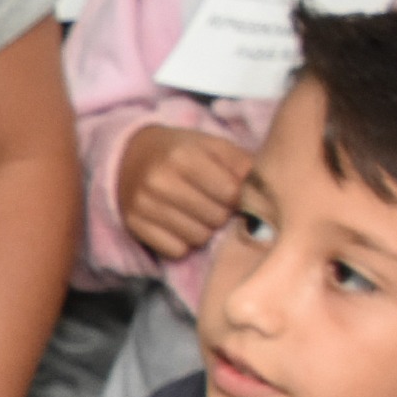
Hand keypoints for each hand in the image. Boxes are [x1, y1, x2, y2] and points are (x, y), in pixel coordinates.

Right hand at [117, 125, 254, 261]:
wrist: (130, 155)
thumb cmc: (182, 151)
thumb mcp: (212, 146)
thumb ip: (242, 164)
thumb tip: (265, 197)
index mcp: (183, 156)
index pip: (231, 194)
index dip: (237, 197)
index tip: (231, 193)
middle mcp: (160, 181)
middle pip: (215, 218)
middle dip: (220, 214)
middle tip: (212, 203)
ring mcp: (144, 205)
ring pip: (197, 238)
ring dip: (203, 230)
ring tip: (196, 214)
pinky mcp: (134, 225)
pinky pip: (175, 250)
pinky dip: (182, 242)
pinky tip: (178, 224)